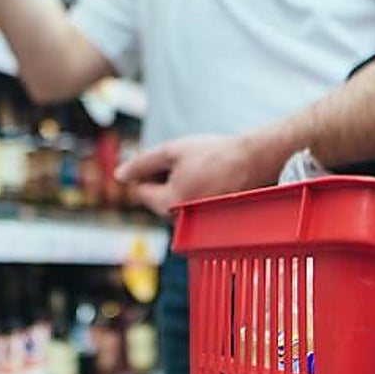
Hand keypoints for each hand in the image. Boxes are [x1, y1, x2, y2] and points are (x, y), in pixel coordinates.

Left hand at [115, 133, 285, 216]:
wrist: (255, 159)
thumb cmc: (215, 153)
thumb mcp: (172, 151)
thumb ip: (142, 163)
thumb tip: (119, 175)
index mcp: (168, 204)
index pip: (140, 190)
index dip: (149, 170)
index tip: (172, 159)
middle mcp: (181, 220)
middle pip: (157, 198)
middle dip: (164, 179)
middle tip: (188, 162)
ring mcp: (198, 222)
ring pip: (175, 201)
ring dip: (180, 185)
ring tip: (202, 169)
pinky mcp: (211, 221)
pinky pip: (192, 205)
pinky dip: (195, 191)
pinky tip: (211, 177)